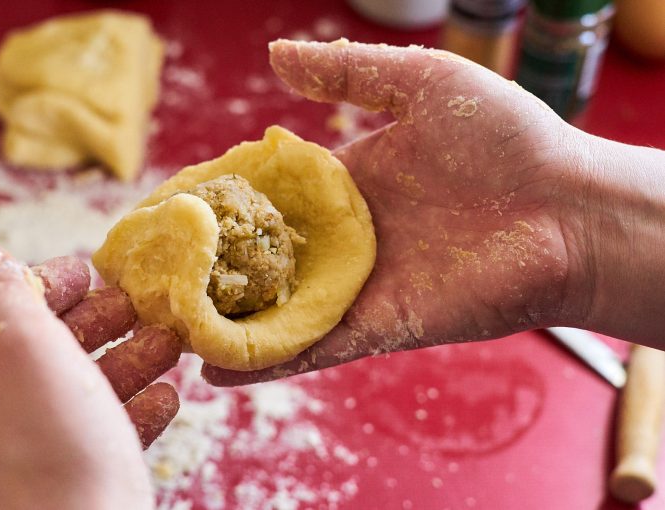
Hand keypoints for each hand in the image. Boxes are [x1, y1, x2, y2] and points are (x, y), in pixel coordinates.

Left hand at [0, 243, 181, 509]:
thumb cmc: (46, 461)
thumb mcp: (24, 351)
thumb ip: (5, 294)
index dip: (39, 287)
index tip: (91, 271)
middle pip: (24, 361)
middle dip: (91, 330)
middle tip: (137, 309)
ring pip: (59, 404)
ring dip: (118, 369)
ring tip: (168, 348)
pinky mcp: (42, 506)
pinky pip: (79, 449)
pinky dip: (120, 419)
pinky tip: (163, 402)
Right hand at [204, 39, 595, 384]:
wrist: (571, 210)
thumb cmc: (508, 139)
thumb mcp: (423, 82)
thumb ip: (347, 71)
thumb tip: (273, 57)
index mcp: (348, 183)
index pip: (267, 194)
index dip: (219, 200)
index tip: (168, 208)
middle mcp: (345, 238)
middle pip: (262, 255)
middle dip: (210, 264)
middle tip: (149, 273)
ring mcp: (358, 285)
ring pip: (277, 307)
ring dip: (225, 318)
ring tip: (166, 327)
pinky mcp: (378, 326)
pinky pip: (312, 348)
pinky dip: (267, 361)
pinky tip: (216, 367)